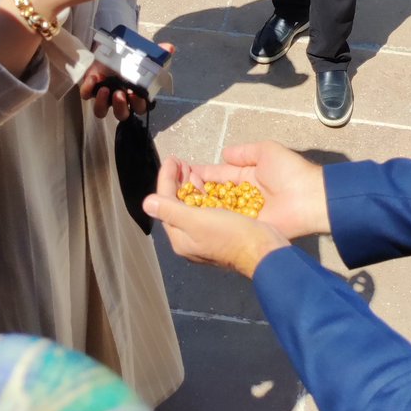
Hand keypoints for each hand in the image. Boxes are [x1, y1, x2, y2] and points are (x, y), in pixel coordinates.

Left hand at [80, 41, 172, 118]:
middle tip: (119, 94)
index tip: (136, 94)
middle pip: (121, 114)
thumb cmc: (131, 57)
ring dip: (102, 104)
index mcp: (135, 95)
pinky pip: (86, 95)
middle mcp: (120, 100)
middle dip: (120, 107)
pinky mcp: (90, 88)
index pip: (140, 107)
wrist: (111, 49)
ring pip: (100, 111)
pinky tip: (94, 77)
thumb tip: (169, 48)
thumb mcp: (145, 55)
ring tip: (104, 89)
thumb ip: (158, 54)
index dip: (138, 104)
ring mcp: (104, 96)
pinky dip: (88, 88)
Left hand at [144, 156, 289, 278]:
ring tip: (191, 168)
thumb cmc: (231, 235)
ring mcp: (204, 234)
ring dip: (189, 185)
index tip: (171, 159)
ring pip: (191, 205)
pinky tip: (207, 183)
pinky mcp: (219, 230)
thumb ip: (171, 211)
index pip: (165, 203)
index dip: (166, 179)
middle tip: (180, 161)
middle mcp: (189, 237)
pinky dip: (203, 193)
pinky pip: (205, 208)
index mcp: (180, 237)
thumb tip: (146, 203)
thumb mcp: (198, 221)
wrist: (263, 251)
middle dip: (176, 181)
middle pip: (176, 204)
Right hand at [170, 140, 328, 240]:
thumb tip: (224, 154)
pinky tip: (191, 214)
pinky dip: (210, 218)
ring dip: (199, 203)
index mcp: (249, 176)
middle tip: (174, 184)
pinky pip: (225, 222)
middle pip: (214, 192)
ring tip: (176, 198)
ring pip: (216, 208)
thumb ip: (245, 152)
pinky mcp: (247, 227)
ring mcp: (244, 212)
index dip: (202, 173)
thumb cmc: (290, 172)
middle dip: (196, 188)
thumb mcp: (266, 151)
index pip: (220, 174)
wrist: (309, 199)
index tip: (181, 170)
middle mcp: (243, 195)